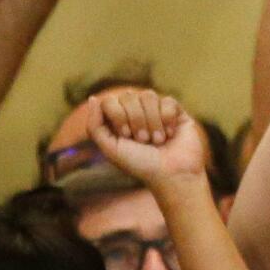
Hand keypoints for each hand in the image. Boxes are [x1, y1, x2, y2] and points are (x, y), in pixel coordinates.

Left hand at [86, 89, 205, 188]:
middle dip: (136, 119)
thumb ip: (95, 126)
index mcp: (118, 120)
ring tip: (158, 140)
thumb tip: (93, 98)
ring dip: (152, 120)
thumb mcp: (111, 149)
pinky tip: (170, 134)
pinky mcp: (176, 112)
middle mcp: (136, 112)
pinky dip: (167, 118)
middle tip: (143, 140)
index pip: (109, 100)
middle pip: (128, 96)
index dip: (117, 114)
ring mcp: (156, 110)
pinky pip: (168, 100)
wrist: (173, 174)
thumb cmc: (141, 165)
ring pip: (148, 95)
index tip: (126, 135)